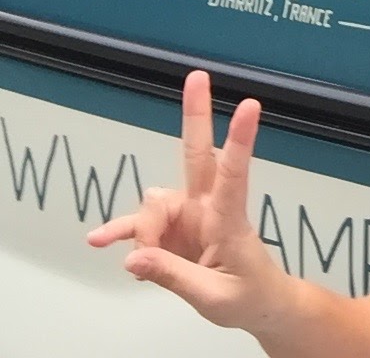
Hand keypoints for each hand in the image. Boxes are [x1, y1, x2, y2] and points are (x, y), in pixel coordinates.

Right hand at [87, 71, 288, 333]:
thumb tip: (133, 258)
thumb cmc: (248, 296)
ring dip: (141, 232)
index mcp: (230, 220)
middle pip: (198, 155)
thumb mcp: (213, 296)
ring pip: (154, 204)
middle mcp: (209, 208)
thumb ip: (172, 276)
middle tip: (198, 76)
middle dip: (196, 116)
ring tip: (142, 267)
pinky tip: (100, 241)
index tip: (251, 105)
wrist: (257, 305)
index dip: (240, 140)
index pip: (235, 174)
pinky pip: (139, 226)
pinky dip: (121, 232)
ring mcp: (189, 216)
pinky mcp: (172, 231)